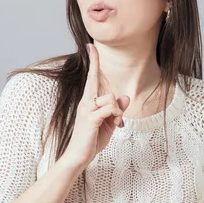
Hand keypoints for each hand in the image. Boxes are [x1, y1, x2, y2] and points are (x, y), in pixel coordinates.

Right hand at [64, 43, 130, 167]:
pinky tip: (113, 127)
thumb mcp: (108, 123)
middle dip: (116, 107)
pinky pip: (110, 109)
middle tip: (116, 122)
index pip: (91, 77)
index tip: (91, 46)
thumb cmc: (92, 139)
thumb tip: (125, 97)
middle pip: (109, 93)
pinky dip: (116, 117)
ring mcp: (86, 109)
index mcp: (88, 101)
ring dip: (117, 114)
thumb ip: (116, 110)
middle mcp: (85, 102)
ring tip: (113, 126)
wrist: (79, 157)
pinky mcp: (90, 118)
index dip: (93, 62)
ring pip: (111, 100)